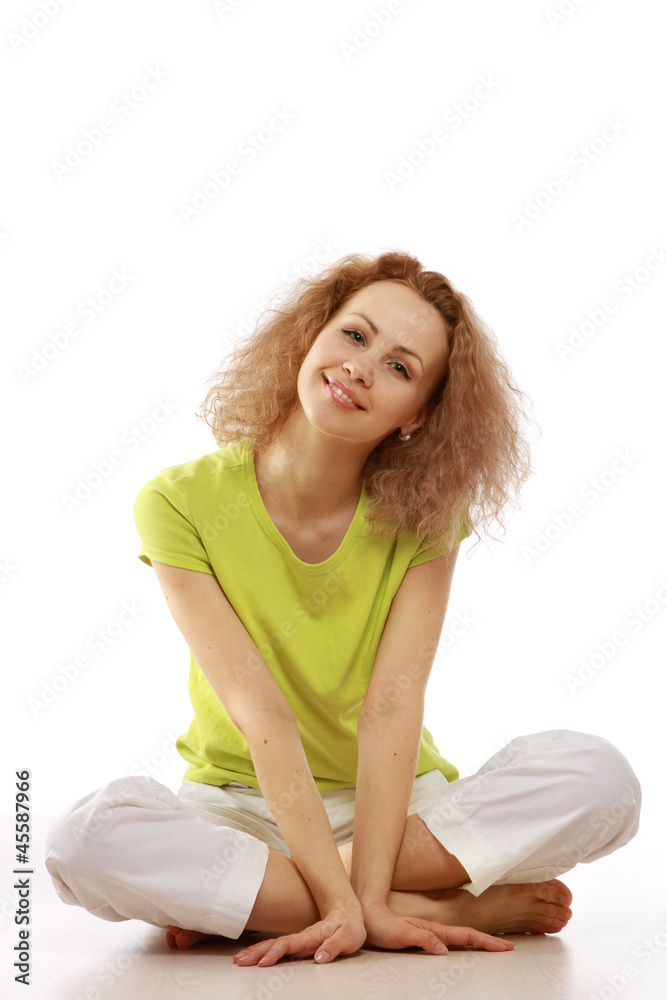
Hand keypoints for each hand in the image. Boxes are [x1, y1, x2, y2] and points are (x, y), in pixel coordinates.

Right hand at [233, 905, 366, 966]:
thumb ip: (333, 946)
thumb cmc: (349, 927)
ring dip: (256, 951)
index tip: (263, 963)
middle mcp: (301, 937)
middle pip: (274, 943)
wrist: (348, 913)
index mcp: (311, 935)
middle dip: (256, 952)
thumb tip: (319, 958)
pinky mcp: (298, 944)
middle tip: (239, 961)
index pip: (289, 944)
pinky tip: (254, 956)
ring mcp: (298, 940)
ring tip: (239, 959)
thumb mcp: (348, 937)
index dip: (275, 953)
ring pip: (273, 944)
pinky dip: (263, 951)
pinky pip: (277, 948)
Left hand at [363, 904, 513, 955]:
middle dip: (490, 942)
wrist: (370, 917)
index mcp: (435, 930)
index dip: (487, 941)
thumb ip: (423, 940)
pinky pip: (452, 941)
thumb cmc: (385, 927)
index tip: (506, 946)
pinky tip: (467, 947)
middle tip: (510, 947)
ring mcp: (432, 933)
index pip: (466, 936)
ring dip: (480, 942)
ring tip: (495, 947)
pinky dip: (465, 944)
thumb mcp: (403, 935)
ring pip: (462, 938)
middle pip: (469, 936)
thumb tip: (444, 950)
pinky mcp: (426, 937)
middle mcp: (437, 931)